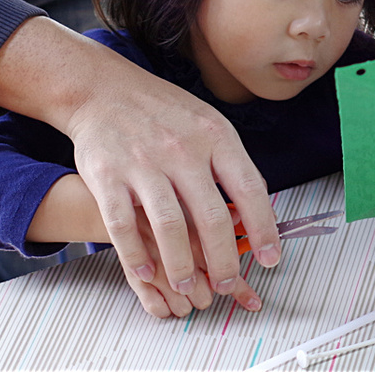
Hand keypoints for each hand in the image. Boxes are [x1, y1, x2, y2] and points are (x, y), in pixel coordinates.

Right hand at [0, 20, 281, 302]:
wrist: (103, 88)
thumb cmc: (162, 111)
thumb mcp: (208, 123)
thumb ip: (230, 163)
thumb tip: (256, 210)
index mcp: (215, 136)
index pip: (249, 189)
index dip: (263, 229)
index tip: (270, 258)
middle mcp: (183, 149)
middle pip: (211, 216)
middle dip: (223, 260)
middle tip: (227, 285)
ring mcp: (144, 163)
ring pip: (169, 226)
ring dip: (182, 265)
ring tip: (188, 286)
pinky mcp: (107, 176)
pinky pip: (124, 225)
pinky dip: (137, 255)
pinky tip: (148, 274)